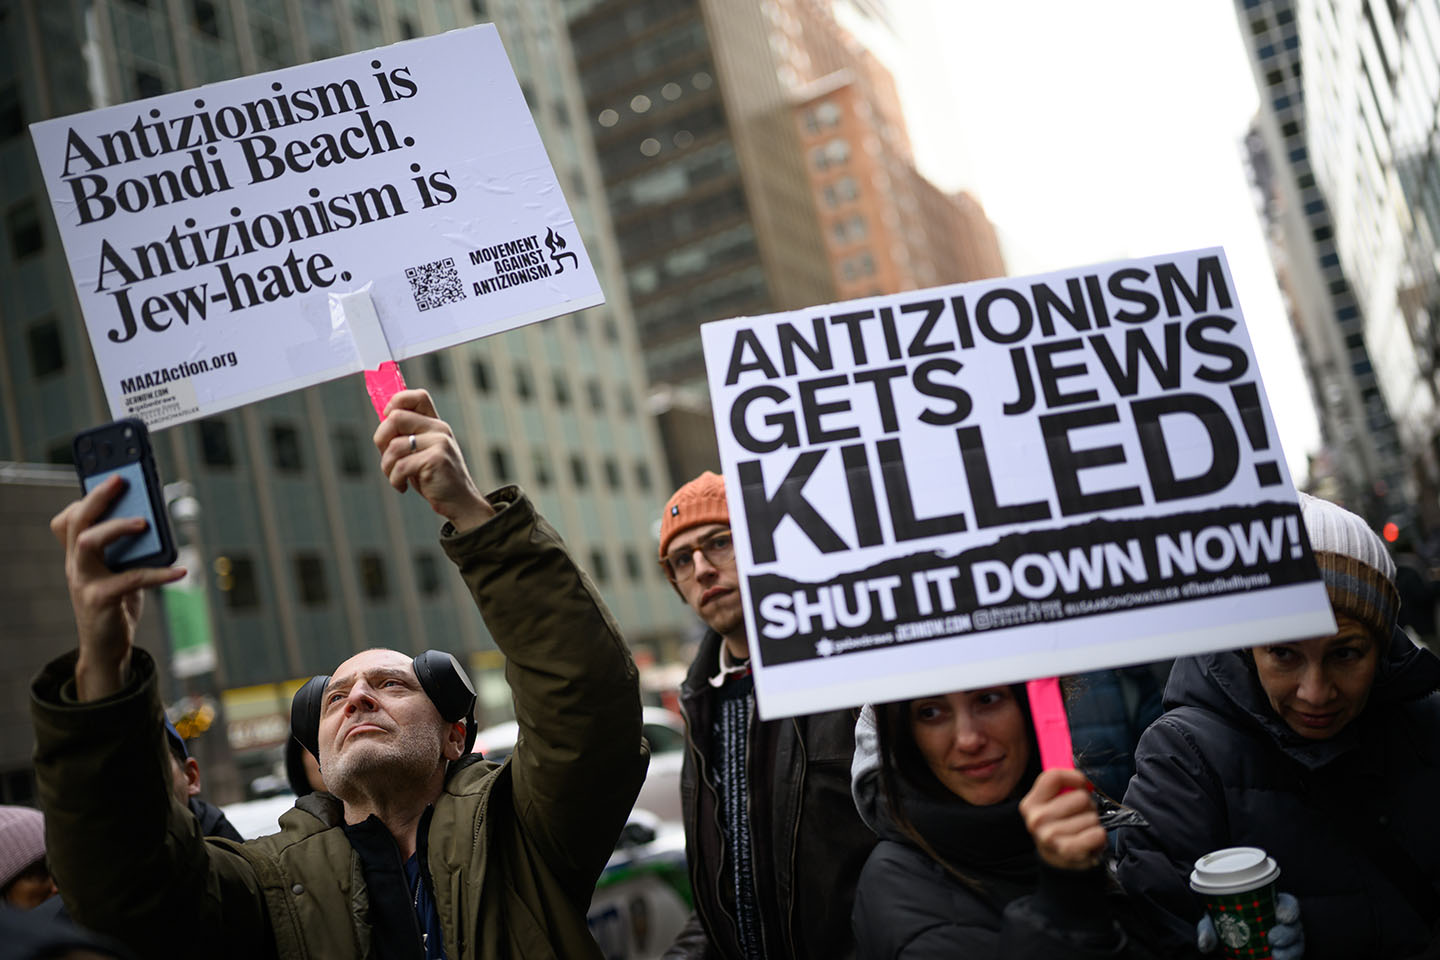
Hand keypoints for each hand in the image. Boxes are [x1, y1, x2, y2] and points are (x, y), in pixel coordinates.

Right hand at [50, 475, 185, 700]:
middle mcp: (75, 565)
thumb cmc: (116, 604)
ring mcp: (84, 583)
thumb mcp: (119, 571)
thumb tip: (154, 519)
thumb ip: (129, 548)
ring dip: (115, 527)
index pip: (68, 519)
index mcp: (78, 556)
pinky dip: (159, 573)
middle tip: (121, 481)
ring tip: (144, 521)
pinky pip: (130, 580)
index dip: (85, 497)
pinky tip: (181, 570)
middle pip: (76, 522)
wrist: (106, 649)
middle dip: (97, 498)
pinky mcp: (100, 601)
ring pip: (88, 543)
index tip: (111, 476)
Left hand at [373, 388, 494, 530]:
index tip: (387, 422)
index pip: (417, 396)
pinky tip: (403, 486)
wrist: (460, 502)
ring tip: (396, 477)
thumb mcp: (421, 452)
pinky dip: (395, 480)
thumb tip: (382, 421)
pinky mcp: (436, 459)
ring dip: (386, 466)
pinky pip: (400, 465)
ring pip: (394, 445)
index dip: (395, 403)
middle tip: (387, 459)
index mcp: (435, 424)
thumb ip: (406, 436)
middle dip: (380, 440)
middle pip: (396, 417)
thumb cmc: (435, 478)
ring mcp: (440, 442)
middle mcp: (439, 429)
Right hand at [1019, 767, 1105, 870]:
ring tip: (1083, 831)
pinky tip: (1090, 840)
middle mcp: (1036, 819)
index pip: (1054, 776)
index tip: (1082, 784)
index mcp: (1030, 803)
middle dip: (1087, 805)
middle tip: (1080, 816)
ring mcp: (1050, 836)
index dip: (1074, 777)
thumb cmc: (1059, 826)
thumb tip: (1083, 778)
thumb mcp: (1050, 805)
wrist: (1057, 861)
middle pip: (1080, 797)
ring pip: (1091, 817)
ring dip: (1093, 824)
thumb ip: (1061, 787)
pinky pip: (1097, 833)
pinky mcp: (1067, 850)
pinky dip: (1099, 836)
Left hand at [1196, 892, 1302, 959]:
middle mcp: (1284, 924)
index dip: (1289, 909)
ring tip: (1276, 955)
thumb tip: (1204, 944)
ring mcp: (1289, 941)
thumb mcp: (1216, 923)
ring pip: (1297, 945)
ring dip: (1289, 952)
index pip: (1289, 904)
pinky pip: (1294, 958)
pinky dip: (1288, 959)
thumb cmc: (1227, 925)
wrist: (1233, 946)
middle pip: (1294, 926)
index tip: (1281, 916)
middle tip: (1272, 939)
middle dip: (1287, 933)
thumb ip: (1209, 930)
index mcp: (1271, 906)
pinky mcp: (1289, 954)